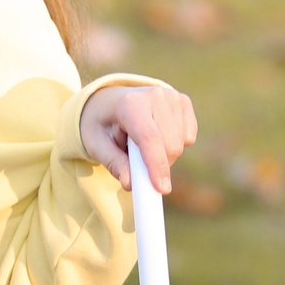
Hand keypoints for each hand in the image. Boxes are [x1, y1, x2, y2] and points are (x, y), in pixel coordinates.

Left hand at [80, 85, 198, 192]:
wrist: (108, 100)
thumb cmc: (101, 124)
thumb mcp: (96, 145)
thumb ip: (113, 164)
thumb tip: (131, 184)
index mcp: (129, 103)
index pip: (149, 138)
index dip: (157, 165)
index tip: (162, 189)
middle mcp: (153, 95)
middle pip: (170, 146)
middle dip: (156, 164)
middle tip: (132, 157)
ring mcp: (171, 96)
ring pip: (181, 144)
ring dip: (162, 153)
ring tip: (139, 140)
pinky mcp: (183, 100)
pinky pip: (188, 137)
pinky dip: (174, 143)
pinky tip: (156, 133)